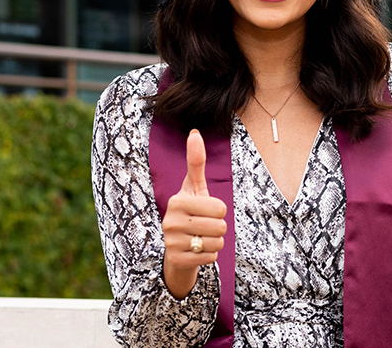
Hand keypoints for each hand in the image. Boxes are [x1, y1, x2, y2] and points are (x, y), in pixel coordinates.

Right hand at [161, 129, 227, 298]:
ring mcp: (171, 242)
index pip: (220, 208)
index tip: (206, 210)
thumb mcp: (195, 186)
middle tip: (205, 226)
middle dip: (218, 228)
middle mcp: (170, 221)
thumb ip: (196, 161)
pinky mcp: (176, 260)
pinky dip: (209, 255)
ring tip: (201, 237)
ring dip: (215, 242)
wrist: (177, 244)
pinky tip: (197, 250)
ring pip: (217, 243)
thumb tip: (195, 132)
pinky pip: (210, 258)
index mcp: (177, 201)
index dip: (219, 210)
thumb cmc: (191, 210)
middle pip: (220, 226)